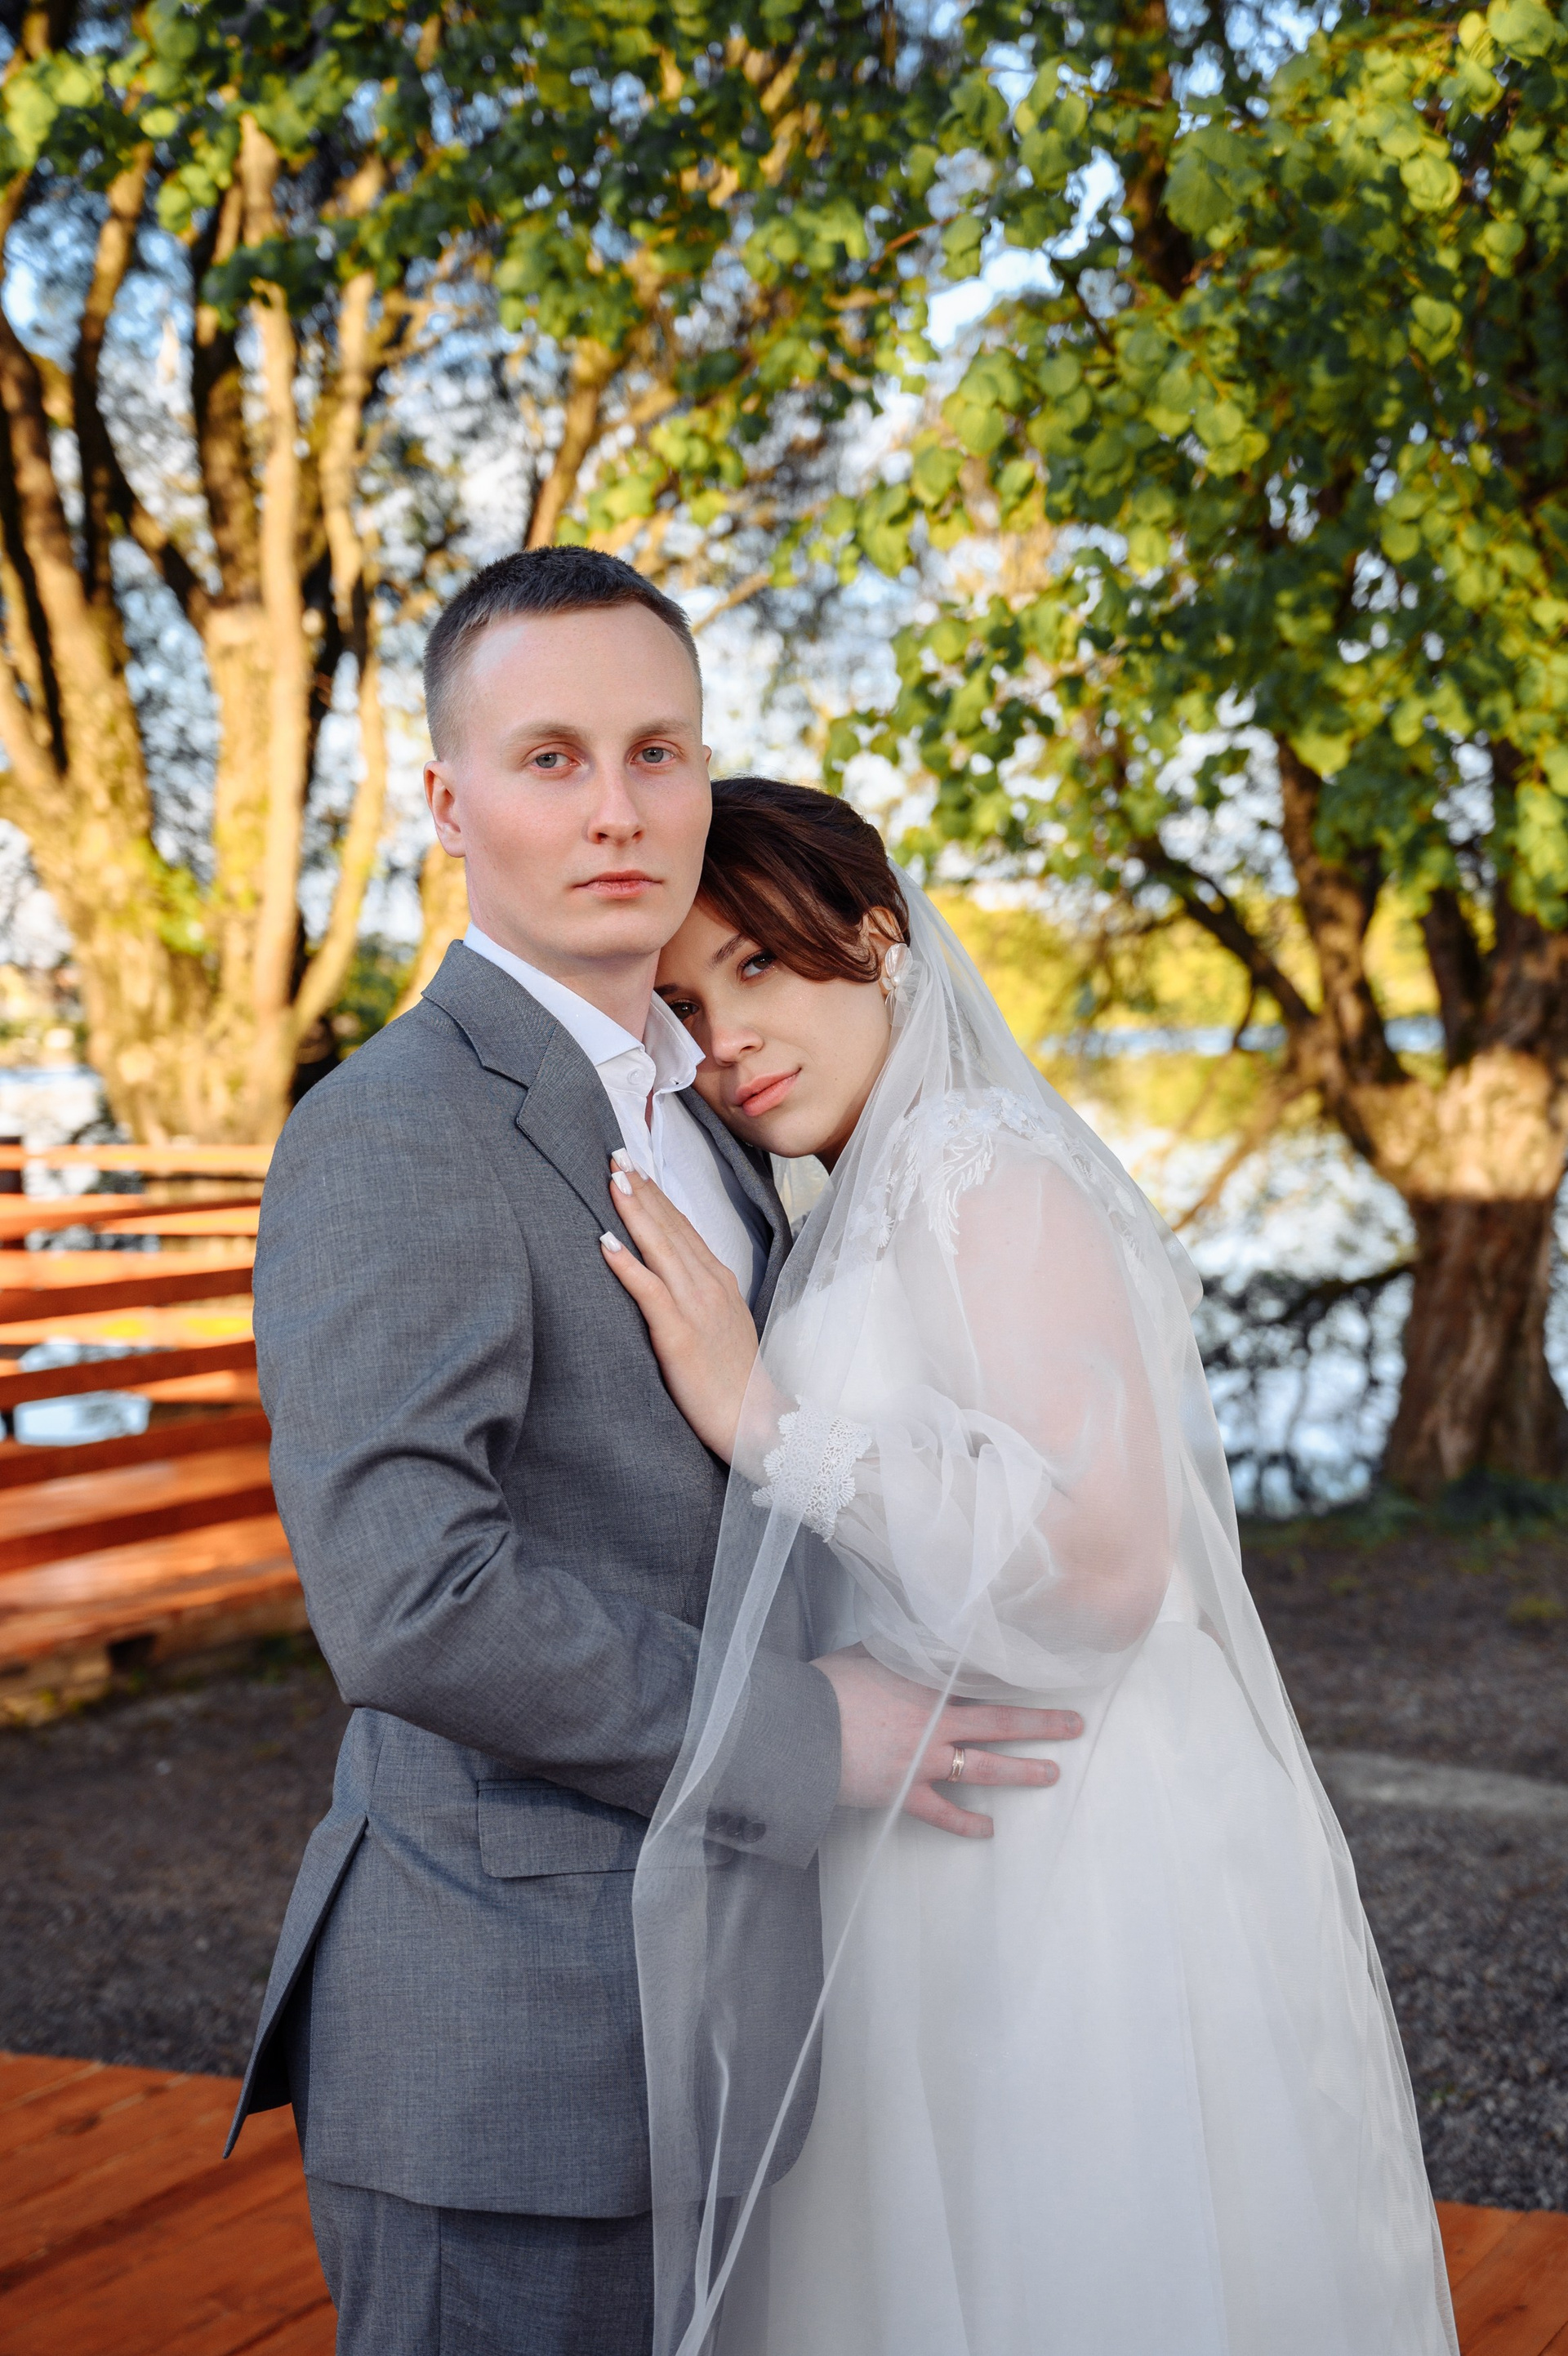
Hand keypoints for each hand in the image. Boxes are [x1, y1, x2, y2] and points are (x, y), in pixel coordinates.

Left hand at [600, 1159, 762, 1462]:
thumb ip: (700, 1294)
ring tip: (612, 1180)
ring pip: (660, 1248)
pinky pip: (649, 1292)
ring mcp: (695, 1307)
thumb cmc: (734, 1377)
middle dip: (641, 1189)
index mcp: (718, 1279)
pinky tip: (606, 1243)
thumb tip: (674, 1274)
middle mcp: (708, 1284)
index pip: (682, 1226)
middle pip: (670, 1226)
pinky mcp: (678, 1335)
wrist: (755, 1420)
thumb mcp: (723, 1323)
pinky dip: (627, 1265)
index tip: (634, 1167)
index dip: (656, 1195)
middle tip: (615, 1154)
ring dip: (634, 1211)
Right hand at [812, 1646, 1082, 1839]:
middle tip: (1074, 1726)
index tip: (1048, 1676)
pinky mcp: (905, 1794)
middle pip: (1001, 1723)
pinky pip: (944, 1814)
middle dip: (1042, 1725)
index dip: (1018, 1681)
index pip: (985, 1681)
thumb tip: (916, 1639)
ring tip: (1052, 1773)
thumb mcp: (868, 1654)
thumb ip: (900, 1652)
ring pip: (985, 1769)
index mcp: (930, 1686)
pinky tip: (989, 1831)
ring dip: (1022, 1772)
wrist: (798, 1728)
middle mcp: (937, 1724)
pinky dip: (967, 1825)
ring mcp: (924, 1762)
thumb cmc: (828, 1686)